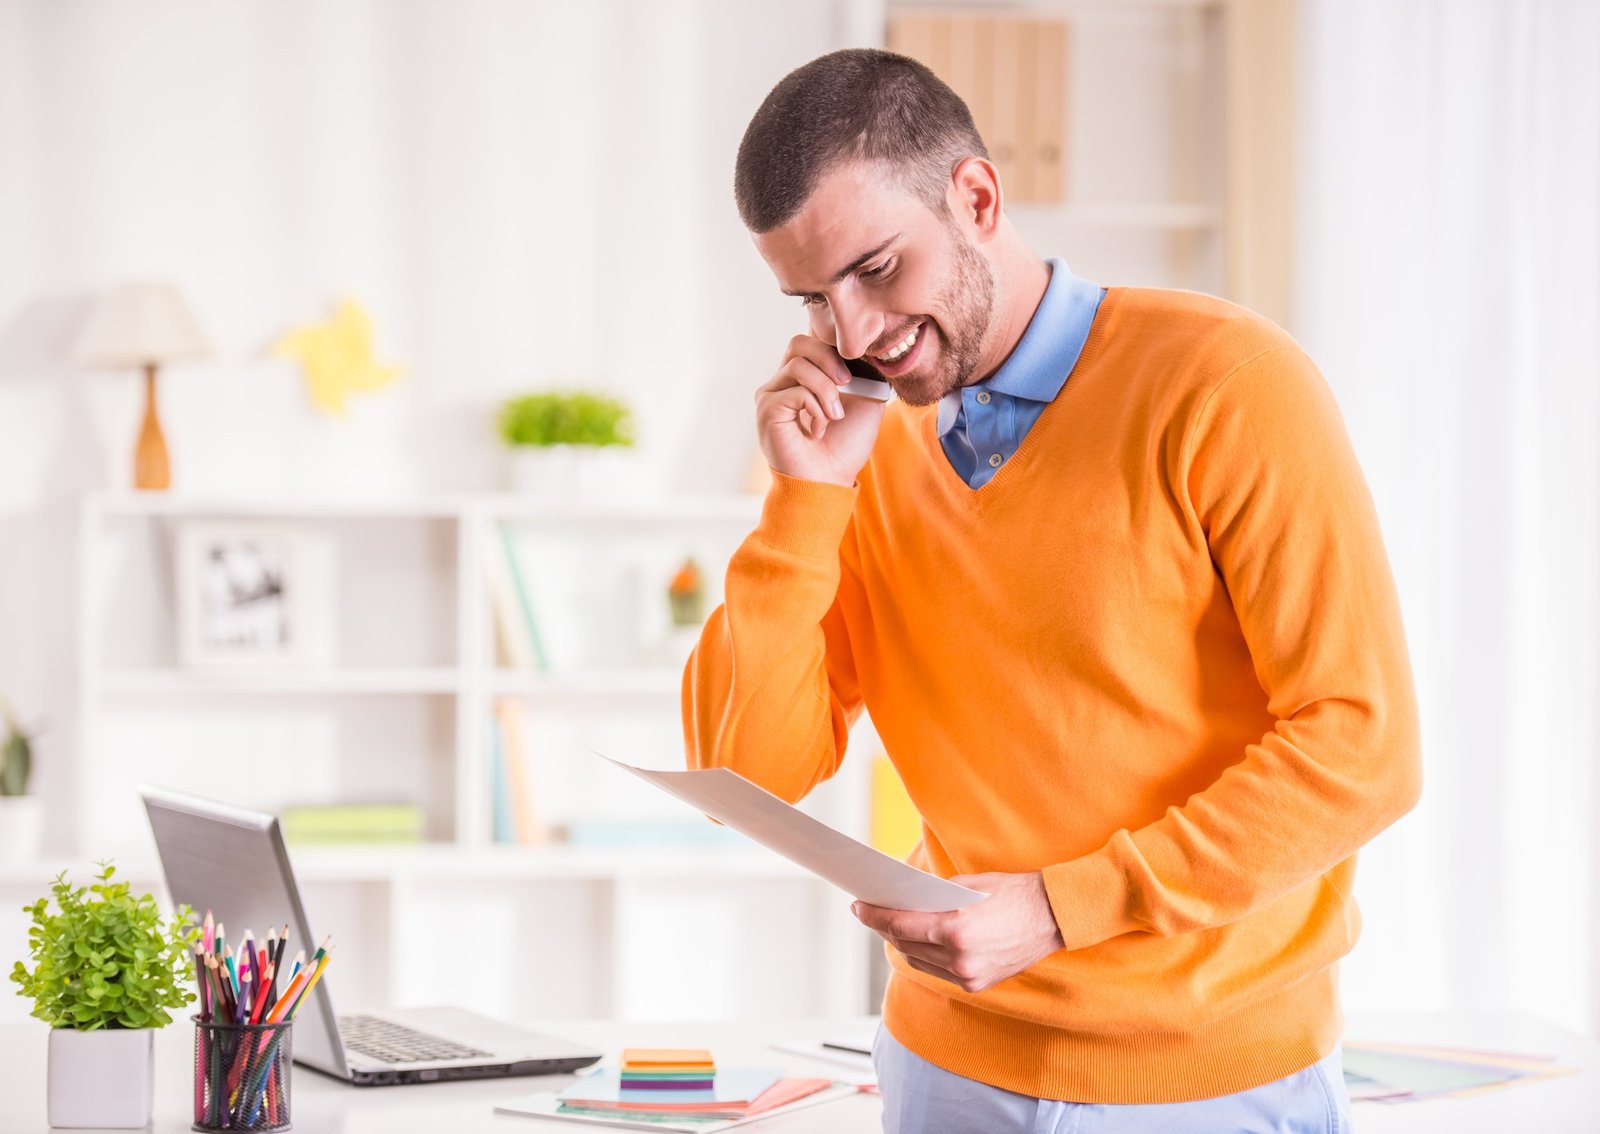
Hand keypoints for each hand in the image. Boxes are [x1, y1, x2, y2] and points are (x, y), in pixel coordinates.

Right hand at [755, 335, 886, 486]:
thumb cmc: (845, 446)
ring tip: (834, 416)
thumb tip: (865, 346)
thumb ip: (864, 370)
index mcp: (802, 377)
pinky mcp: (768, 409)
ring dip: (826, 390)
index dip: (834, 349)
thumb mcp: (867, 400)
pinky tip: (818, 430)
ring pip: (799, 365)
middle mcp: (782, 382)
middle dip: (830, 359)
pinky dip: (816, 409)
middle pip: (798, 343)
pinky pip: (797, 391)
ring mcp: (771, 395)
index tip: (855, 373)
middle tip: (848, 384)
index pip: (810, 340)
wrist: (830, 480)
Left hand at [851, 872, 1064, 993]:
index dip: (874, 916)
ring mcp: (969, 975)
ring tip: (890, 926)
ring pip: (919, 961)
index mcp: (955, 930)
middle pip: (905, 945)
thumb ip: (933, 896)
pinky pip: (938, 971)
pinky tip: (916, 942)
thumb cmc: (1012, 893)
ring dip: (901, 943)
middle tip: (870, 911)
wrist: (1052, 916)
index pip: (900, 926)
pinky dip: (924, 956)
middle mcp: (959, 958)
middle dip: (884, 928)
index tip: (858, 907)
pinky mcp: (977, 984)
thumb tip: (901, 900)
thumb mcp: (968, 885)